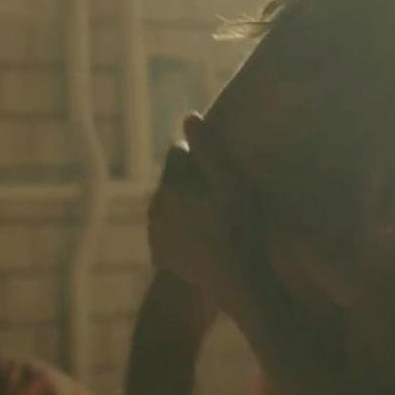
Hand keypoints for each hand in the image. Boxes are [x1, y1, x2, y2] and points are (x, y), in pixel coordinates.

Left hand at [147, 141, 227, 291]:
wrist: (235, 278)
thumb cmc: (239, 226)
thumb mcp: (232, 183)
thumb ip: (208, 149)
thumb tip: (188, 116)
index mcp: (171, 184)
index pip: (179, 152)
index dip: (201, 158)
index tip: (220, 173)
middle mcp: (155, 205)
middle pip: (172, 179)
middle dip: (189, 181)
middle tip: (219, 197)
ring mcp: (155, 232)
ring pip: (167, 204)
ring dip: (183, 205)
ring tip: (212, 219)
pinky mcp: (159, 253)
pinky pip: (166, 231)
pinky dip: (179, 230)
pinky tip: (202, 238)